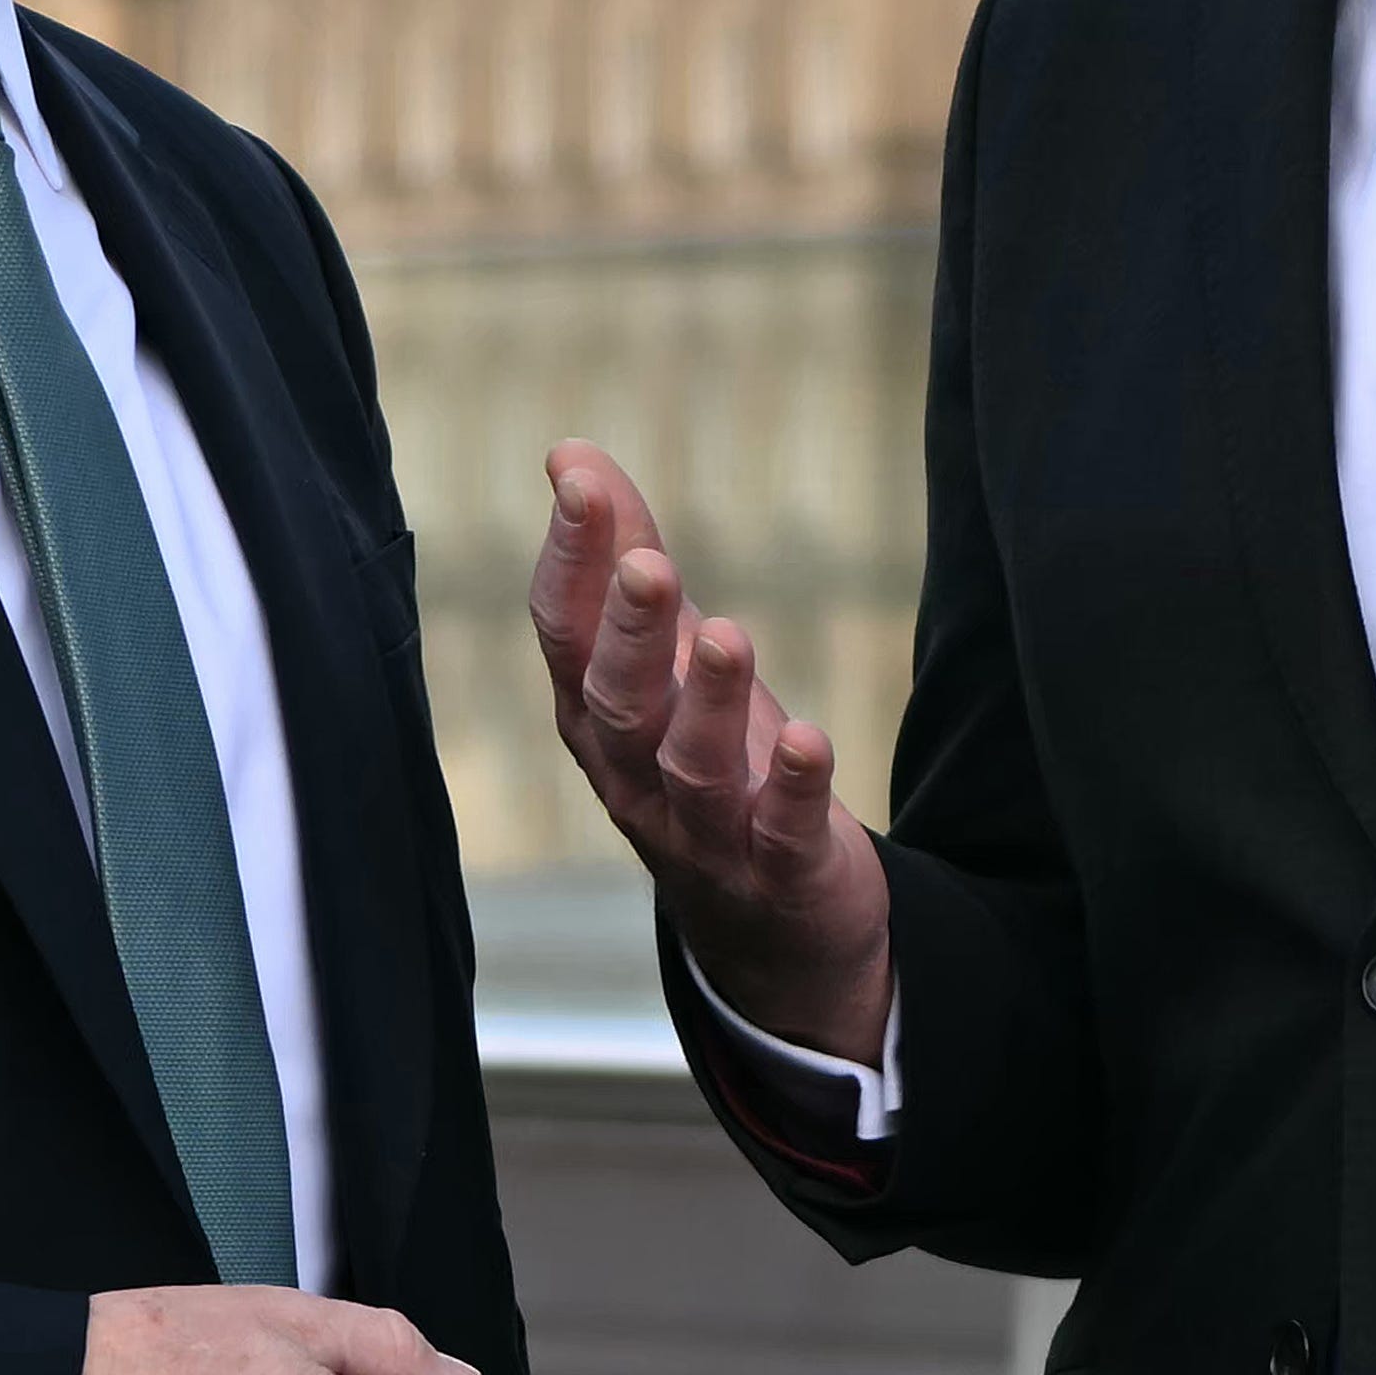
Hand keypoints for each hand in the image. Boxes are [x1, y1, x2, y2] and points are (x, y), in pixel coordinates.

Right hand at [529, 442, 898, 1063]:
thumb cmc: (700, 758)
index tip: (580, 484)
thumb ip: (619, 557)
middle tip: (648, 565)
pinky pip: (781, 835)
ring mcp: (703, 833)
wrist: (766, 921)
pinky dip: (793, 792)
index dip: (570, 561)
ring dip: (710, 704)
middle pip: (620, 703)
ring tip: (728, 637)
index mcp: (596, 714)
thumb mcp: (663, 659)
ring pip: (693, 770)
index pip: (566, 634)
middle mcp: (633, 775)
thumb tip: (567, 453)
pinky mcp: (778, 873)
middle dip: (632, 634)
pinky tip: (809, 741)